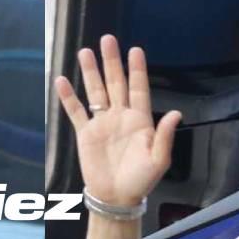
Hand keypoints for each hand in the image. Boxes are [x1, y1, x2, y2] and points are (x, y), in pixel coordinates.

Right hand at [53, 34, 181, 206]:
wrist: (116, 198)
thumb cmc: (140, 181)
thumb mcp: (159, 161)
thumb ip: (165, 136)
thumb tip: (176, 114)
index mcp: (140, 121)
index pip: (139, 89)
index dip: (137, 70)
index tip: (135, 50)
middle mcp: (120, 117)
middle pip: (115, 83)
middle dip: (111, 61)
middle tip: (107, 39)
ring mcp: (102, 124)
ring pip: (95, 91)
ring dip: (90, 72)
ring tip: (84, 52)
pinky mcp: (86, 134)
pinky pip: (76, 112)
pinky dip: (69, 97)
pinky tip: (62, 81)